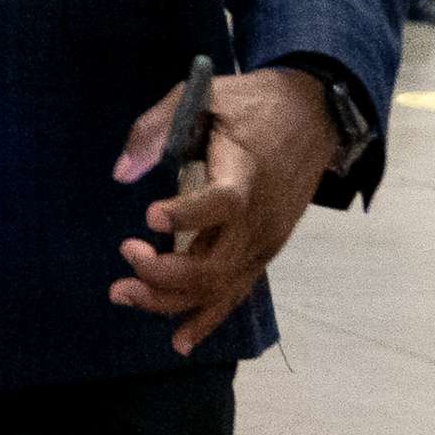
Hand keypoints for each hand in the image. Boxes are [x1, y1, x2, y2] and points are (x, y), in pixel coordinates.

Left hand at [108, 66, 334, 356]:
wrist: (313, 116)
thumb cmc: (251, 104)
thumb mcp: (203, 95)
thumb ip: (158, 128)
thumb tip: (122, 173)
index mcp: (247, 172)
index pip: (223, 203)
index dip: (187, 214)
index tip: (148, 215)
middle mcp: (261, 217)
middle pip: (216, 263)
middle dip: (164, 273)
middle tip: (124, 254)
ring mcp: (265, 241)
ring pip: (221, 287)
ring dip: (171, 299)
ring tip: (123, 294)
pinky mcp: (265, 251)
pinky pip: (236, 292)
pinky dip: (207, 318)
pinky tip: (180, 340)